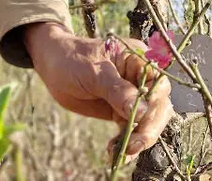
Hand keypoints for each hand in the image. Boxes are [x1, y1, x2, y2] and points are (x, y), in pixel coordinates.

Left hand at [23, 22, 171, 160]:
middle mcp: (141, 78)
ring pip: (146, 122)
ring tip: (122, 153)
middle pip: (158, 107)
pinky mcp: (121, 112)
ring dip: (138, 139)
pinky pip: (130, 129)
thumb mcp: (93, 71)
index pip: (158, 84)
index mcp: (139, 60)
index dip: (155, 104)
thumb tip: (142, 111)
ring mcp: (132, 97)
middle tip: (134, 145)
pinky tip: (114, 151)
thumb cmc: (72, 59)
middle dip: (149, 128)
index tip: (142, 120)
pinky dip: (125, 142)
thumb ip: (117, 90)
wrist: (53, 66)